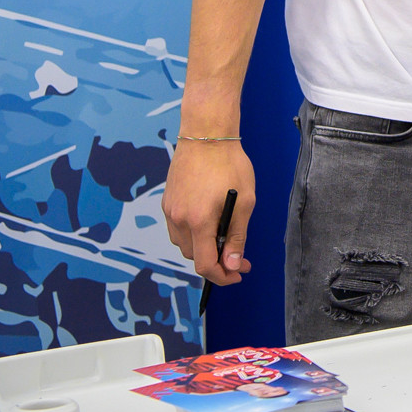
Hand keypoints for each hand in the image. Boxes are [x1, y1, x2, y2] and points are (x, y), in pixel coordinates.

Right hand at [163, 139, 255, 284]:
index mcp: (198, 221)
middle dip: (217, 262)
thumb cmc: (229, 164)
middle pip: (193, 256)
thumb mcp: (244, 202)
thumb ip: (236, 236)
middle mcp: (179, 219)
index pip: (204, 265)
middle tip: (239, 256)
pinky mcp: (167, 202)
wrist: (206, 135)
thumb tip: (232, 264)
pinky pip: (178, 228)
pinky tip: (210, 223)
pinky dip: (193, 233)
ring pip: (184, 244)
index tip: (237, 273)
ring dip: (203, 248)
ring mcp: (170, 210)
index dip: (222, 276)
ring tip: (225, 238)